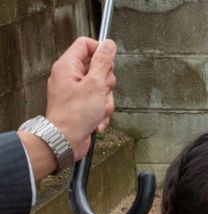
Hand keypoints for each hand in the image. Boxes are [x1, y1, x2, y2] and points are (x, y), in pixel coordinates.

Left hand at [46, 37, 116, 159]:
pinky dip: (100, 113)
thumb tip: (109, 44)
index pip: (86, 45)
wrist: (65, 141)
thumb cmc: (75, 115)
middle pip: (98, 69)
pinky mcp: (80, 106)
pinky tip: (95, 120)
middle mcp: (70, 76)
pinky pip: (98, 103)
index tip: (109, 65)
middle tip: (101, 92)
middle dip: (106, 84)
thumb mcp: (95, 84)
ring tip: (97, 110)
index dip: (101, 52)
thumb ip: (104, 62)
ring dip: (105, 102)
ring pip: (101, 89)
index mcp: (68, 66)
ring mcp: (75, 92)